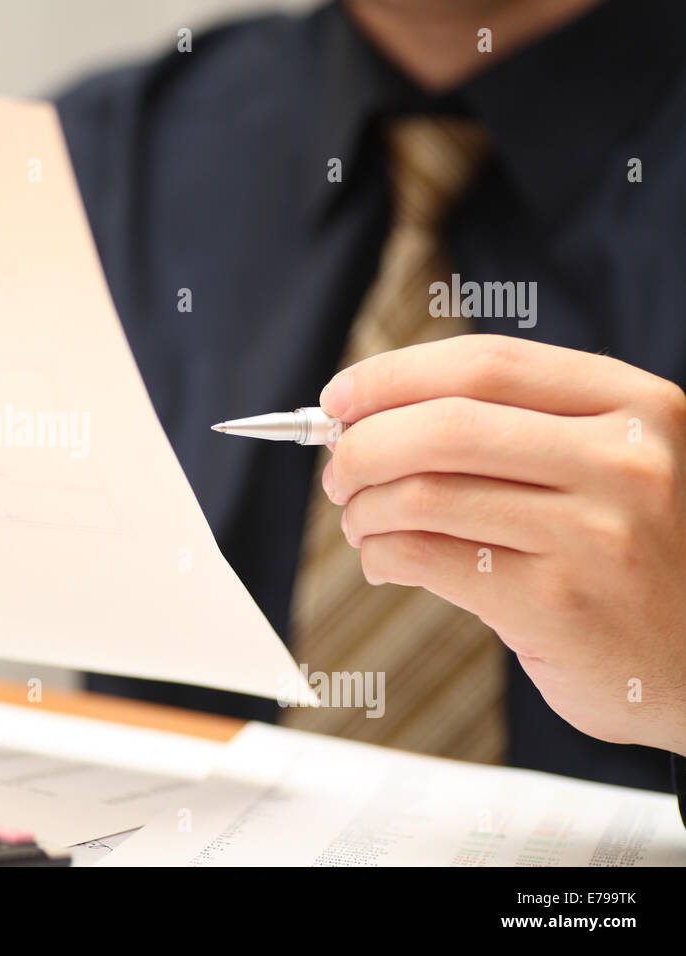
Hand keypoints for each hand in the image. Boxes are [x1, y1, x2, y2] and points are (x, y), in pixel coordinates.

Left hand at [319, 335, 685, 755]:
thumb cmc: (637, 555)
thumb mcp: (611, 464)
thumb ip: (517, 428)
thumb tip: (370, 413)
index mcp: (632, 405)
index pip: (487, 365)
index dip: (394, 376)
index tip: (341, 398)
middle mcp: (623, 461)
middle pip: (443, 426)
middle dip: (362, 446)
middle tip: (338, 471)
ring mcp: (594, 534)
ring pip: (423, 494)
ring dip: (364, 508)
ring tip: (361, 522)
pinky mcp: (556, 605)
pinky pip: (426, 557)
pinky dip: (381, 554)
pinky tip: (384, 561)